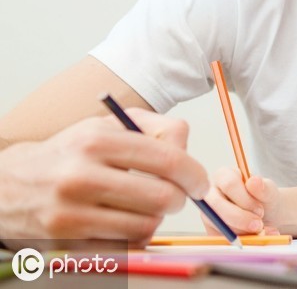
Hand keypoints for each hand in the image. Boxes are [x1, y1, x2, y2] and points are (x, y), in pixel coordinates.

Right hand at [0, 110, 207, 243]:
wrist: (8, 186)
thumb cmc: (67, 154)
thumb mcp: (105, 126)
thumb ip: (154, 128)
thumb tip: (186, 149)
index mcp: (96, 142)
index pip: (167, 160)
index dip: (194, 174)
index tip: (200, 182)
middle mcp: (81, 177)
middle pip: (161, 198)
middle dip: (177, 199)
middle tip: (173, 196)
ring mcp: (71, 215)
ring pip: (145, 226)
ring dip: (154, 219)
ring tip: (142, 208)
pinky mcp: (66, 244)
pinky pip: (122, 248)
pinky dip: (131, 238)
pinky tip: (122, 223)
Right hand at [204, 169, 279, 235]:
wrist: (266, 215)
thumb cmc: (264, 198)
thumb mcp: (269, 191)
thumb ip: (264, 187)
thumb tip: (254, 181)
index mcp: (224, 175)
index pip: (229, 184)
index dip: (246, 200)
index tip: (260, 210)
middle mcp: (211, 193)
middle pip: (218, 206)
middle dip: (240, 218)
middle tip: (258, 225)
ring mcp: (208, 212)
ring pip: (218, 224)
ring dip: (240, 231)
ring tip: (259, 231)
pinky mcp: (210, 229)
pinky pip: (220, 238)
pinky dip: (238, 241)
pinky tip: (253, 238)